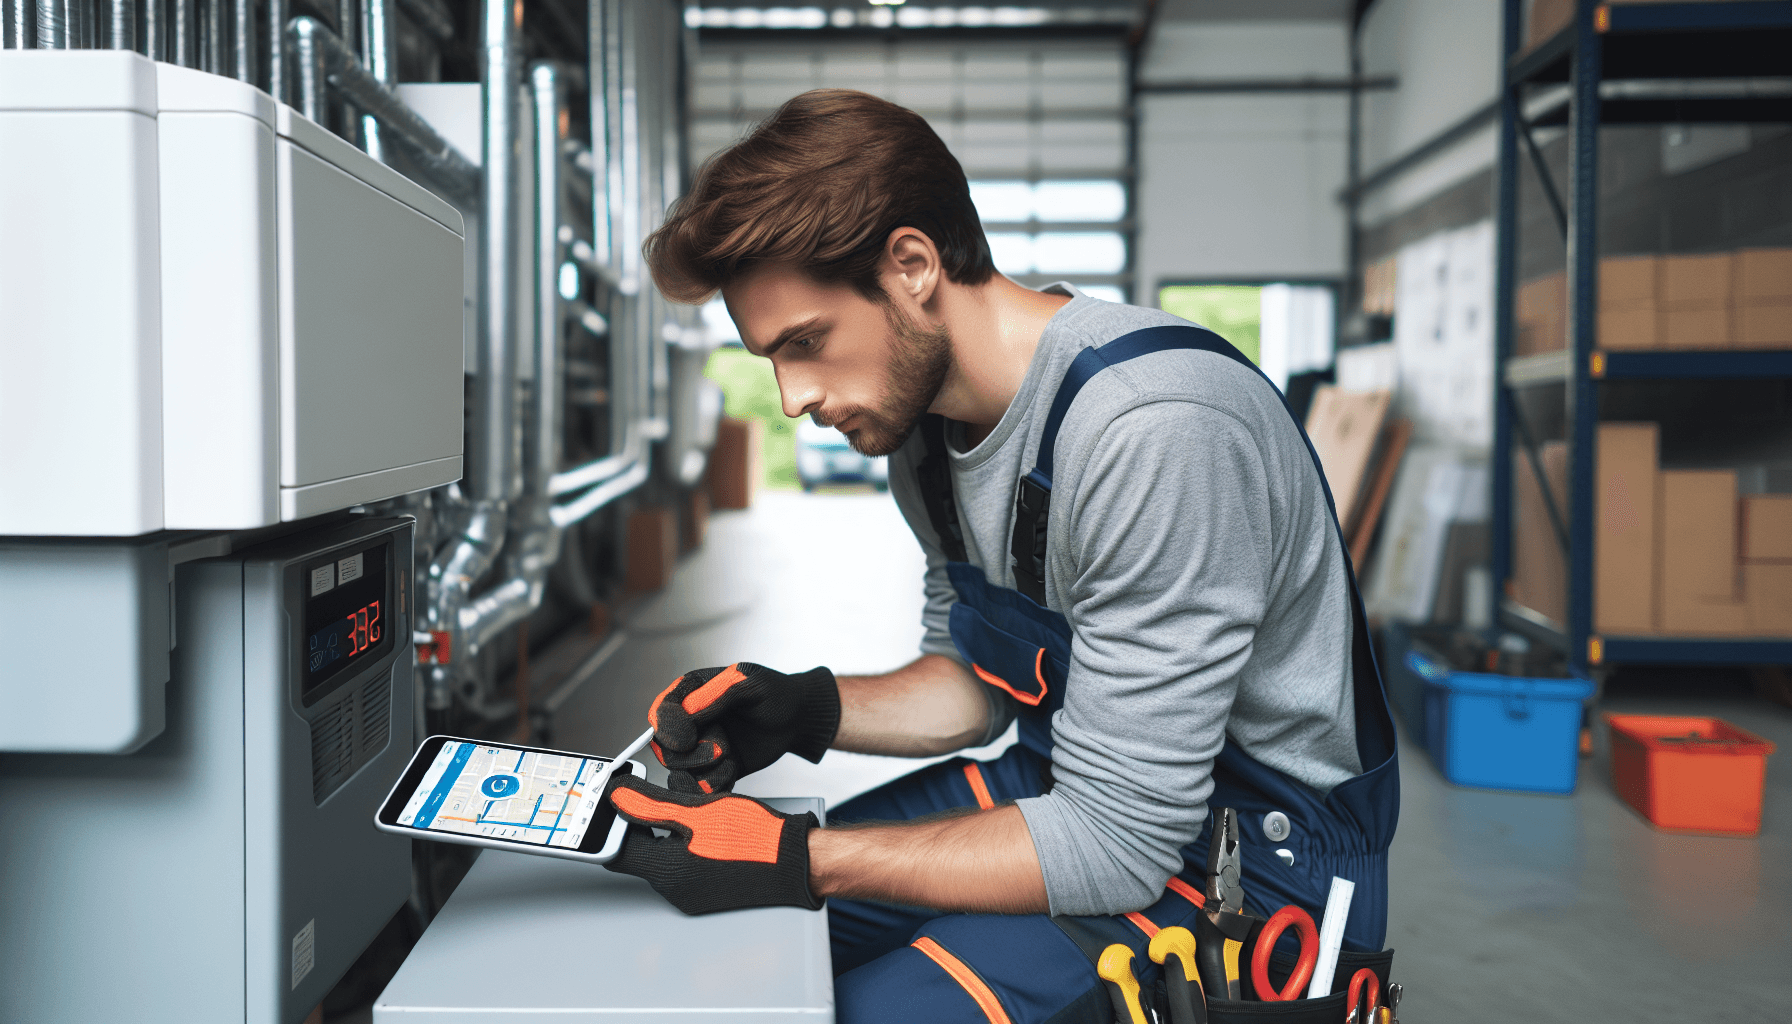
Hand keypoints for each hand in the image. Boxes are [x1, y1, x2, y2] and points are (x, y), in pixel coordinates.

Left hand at [603, 774, 822, 914]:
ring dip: (665, 831)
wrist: (797, 862)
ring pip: (662, 856)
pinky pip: (683, 864)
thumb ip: (652, 805)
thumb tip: (619, 797)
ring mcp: (693, 893)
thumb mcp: (698, 811)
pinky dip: (684, 843)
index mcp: (666, 872)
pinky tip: (703, 825)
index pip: (615, 850)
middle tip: (652, 795)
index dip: (612, 822)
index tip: (619, 798)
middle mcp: (675, 890)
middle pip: (639, 853)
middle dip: (641, 823)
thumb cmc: (755, 838)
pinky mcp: (709, 890)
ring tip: (686, 805)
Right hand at [647, 662, 839, 793]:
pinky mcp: (714, 770)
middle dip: (690, 755)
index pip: (660, 713)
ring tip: (730, 758)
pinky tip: (732, 771)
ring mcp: (700, 748)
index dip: (668, 728)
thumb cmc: (775, 693)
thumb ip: (716, 694)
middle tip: (722, 749)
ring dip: (703, 771)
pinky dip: (714, 785)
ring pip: (679, 772)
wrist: (797, 718)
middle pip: (664, 748)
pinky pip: (700, 788)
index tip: (689, 736)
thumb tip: (686, 711)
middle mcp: (690, 723)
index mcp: (691, 694)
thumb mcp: (748, 682)